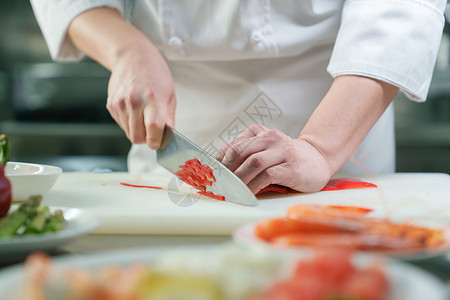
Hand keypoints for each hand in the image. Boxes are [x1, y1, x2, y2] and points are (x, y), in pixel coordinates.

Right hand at [107, 46, 175, 148]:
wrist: (132, 56)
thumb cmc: (155, 74)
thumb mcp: (170, 94)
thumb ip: (169, 119)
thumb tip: (168, 138)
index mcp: (153, 99)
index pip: (153, 129)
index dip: (157, 141)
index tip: (159, 142)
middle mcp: (134, 102)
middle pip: (137, 138)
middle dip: (147, 139)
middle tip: (153, 130)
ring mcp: (120, 104)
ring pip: (129, 133)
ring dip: (138, 131)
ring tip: (144, 115)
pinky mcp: (111, 105)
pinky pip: (122, 125)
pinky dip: (130, 123)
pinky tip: (135, 109)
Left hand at [216, 124, 332, 193]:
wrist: (319, 159)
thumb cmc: (287, 159)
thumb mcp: (266, 151)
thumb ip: (247, 156)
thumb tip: (221, 173)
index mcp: (260, 133)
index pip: (233, 146)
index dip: (219, 162)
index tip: (210, 176)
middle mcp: (270, 138)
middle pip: (239, 151)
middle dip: (225, 170)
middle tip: (218, 185)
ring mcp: (282, 151)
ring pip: (252, 162)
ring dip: (239, 179)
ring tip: (231, 191)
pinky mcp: (291, 167)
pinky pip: (267, 175)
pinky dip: (254, 186)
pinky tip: (249, 195)